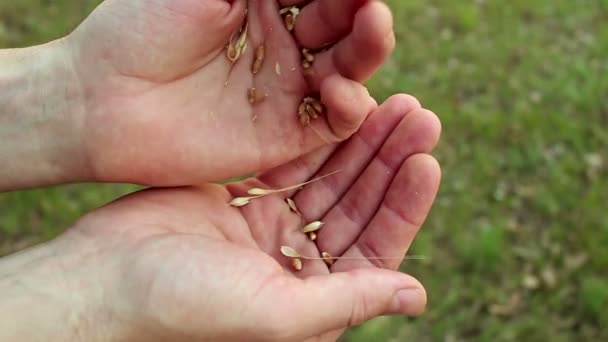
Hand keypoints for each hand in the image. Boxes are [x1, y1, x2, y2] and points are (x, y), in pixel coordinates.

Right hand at [37, 95, 439, 340]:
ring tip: (390, 103)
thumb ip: (346, 301)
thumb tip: (417, 295)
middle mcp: (298, 264)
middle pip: (357, 204)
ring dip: (359, 143)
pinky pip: (292, 163)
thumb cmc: (183, 309)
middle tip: (418, 116)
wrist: (103, 282)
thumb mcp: (274, 312)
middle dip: (387, 161)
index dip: (404, 203)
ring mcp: (271, 229)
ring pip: (330, 178)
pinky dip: (316, 138)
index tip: (427, 159)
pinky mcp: (244, 198)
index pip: (376, 247)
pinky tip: (340, 109)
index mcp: (313, 299)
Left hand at [67, 0, 393, 184]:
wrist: (103, 100)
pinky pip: (334, 123)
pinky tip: (343, 90)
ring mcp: (289, 92)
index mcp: (268, 4)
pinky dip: (348, 107)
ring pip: (348, 71)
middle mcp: (285, 46)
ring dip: (366, 51)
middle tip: (368, 7)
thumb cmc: (143, 26)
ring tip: (371, 29)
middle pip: (345, 29)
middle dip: (361, 15)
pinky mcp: (287, 135)